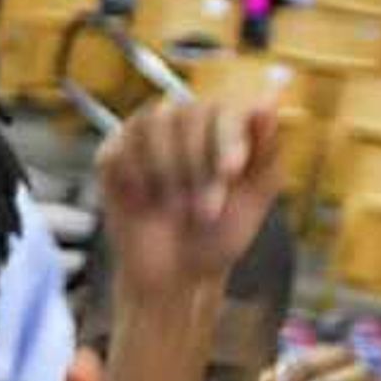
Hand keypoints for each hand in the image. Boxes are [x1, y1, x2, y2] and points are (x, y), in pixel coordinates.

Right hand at [95, 96, 283, 300]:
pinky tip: (145, 202)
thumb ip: (265, 150)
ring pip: (152, 124)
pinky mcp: (112, 155)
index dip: (228, 137)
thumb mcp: (255, 196)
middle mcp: (182, 121)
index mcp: (221, 125)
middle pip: (187, 115)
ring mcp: (143, 136)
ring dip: (168, 171)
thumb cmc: (220, 233)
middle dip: (200, 167)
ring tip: (176, 208)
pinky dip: (136, 179)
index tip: (232, 171)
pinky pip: (119, 149)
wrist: (176, 274)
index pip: (223, 109)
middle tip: (206, 212)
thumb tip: (268, 105)